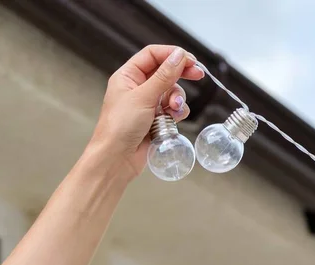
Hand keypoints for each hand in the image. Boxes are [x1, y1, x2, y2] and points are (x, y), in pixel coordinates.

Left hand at [87, 45, 203, 180]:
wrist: (117, 159)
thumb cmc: (120, 127)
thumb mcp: (143, 97)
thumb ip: (164, 76)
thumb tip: (179, 56)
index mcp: (128, 76)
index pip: (153, 55)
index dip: (172, 55)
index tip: (190, 60)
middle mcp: (138, 88)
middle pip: (165, 72)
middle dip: (181, 74)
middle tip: (198, 74)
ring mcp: (148, 104)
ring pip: (172, 92)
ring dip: (178, 99)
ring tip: (174, 109)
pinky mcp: (156, 119)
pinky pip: (174, 110)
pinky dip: (177, 113)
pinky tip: (173, 120)